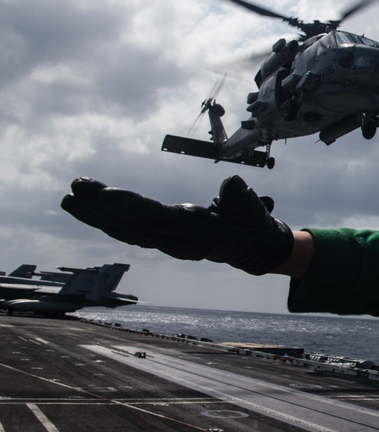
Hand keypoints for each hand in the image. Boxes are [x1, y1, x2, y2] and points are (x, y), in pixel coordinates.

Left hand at [61, 176, 292, 275]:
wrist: (249, 248)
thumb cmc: (251, 225)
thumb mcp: (255, 213)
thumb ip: (243, 201)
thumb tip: (232, 183)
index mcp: (196, 234)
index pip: (160, 220)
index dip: (132, 209)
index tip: (106, 195)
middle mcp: (174, 241)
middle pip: (133, 226)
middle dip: (101, 209)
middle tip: (76, 188)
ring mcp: (163, 242)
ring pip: (124, 231)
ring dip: (94, 215)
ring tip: (71, 195)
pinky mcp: (157, 238)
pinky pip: (125, 230)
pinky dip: (102, 219)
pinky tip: (83, 206)